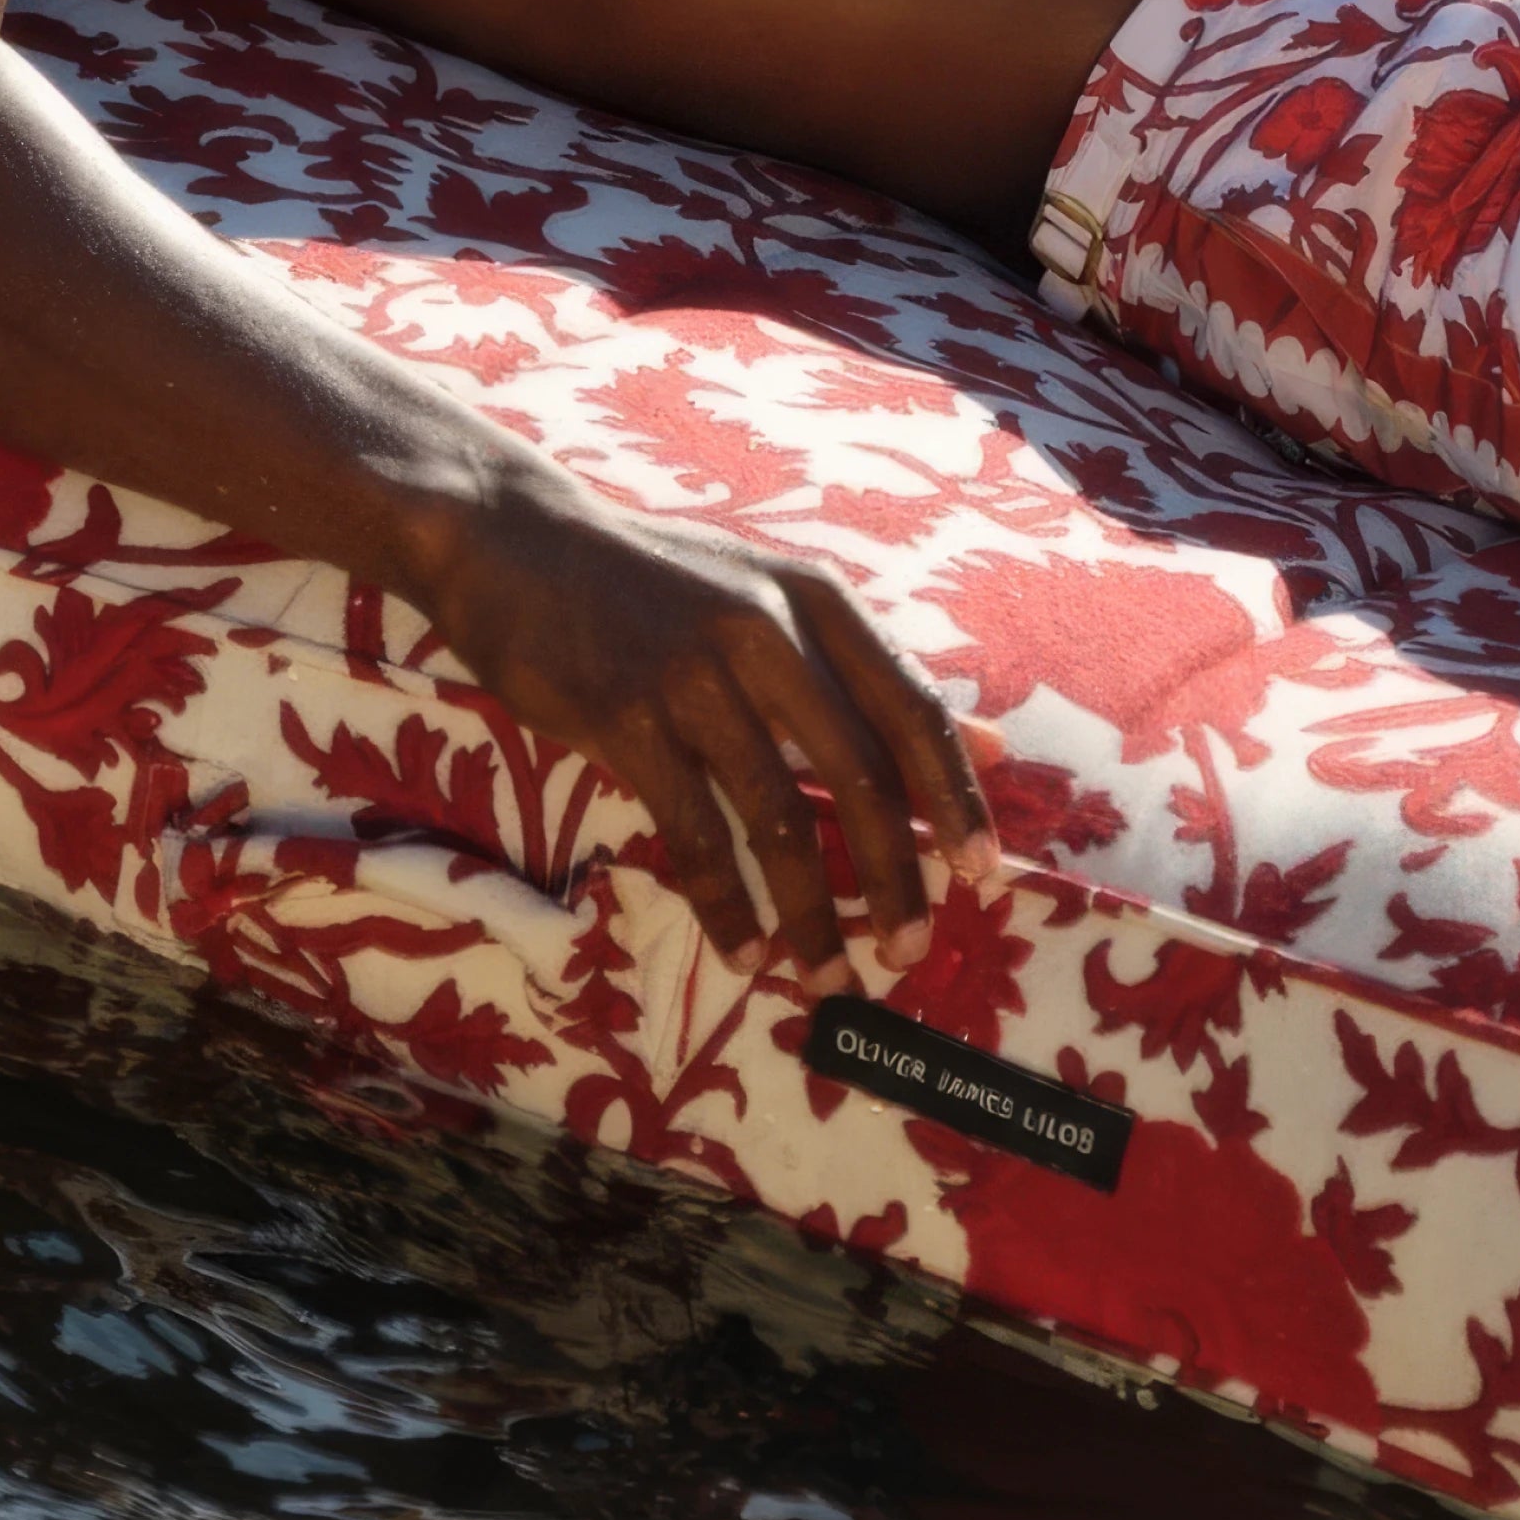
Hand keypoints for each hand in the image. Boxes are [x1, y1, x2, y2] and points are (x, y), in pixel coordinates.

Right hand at [402, 462, 1001, 986]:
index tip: (981, 875)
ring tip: (829, 976)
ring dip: (810, 912)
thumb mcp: (775, 601)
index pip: (912, 709)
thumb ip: (874, 678)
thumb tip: (1000, 749)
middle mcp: (767, 631)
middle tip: (909, 950)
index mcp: (817, 601)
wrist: (518, 543)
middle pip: (857, 775)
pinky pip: (694, 834)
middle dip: (894, 876)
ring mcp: (694, 675)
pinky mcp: (625, 717)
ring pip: (776, 817)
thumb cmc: (658, 585)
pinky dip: (726, 906)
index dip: (953, 799)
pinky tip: (744, 951)